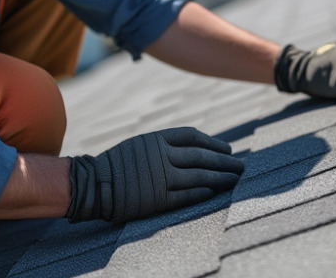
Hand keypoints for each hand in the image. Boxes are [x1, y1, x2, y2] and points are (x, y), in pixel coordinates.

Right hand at [66, 127, 243, 223]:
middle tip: (241, 165)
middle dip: (225, 161)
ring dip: (221, 178)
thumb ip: (165, 144)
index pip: (194, 137)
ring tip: (235, 179)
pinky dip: (203, 193)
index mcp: (157, 139)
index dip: (214, 143)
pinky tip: (215, 192)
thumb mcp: (141, 144)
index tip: (228, 149)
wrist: (94, 184)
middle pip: (202, 157)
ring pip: (200, 177)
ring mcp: (161, 178)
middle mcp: (162, 156)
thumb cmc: (118, 164)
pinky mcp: (158, 199)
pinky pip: (187, 195)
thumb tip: (194, 147)